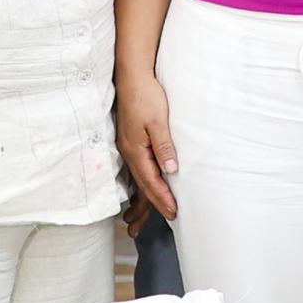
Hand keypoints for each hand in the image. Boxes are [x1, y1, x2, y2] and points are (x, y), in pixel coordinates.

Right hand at [119, 71, 180, 220]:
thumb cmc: (146, 95)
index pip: (151, 182)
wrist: (132, 76)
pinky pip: (135, 170)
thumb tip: (171, 169)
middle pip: (140, 186)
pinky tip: (139, 191)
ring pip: (136, 180)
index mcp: (136, 150)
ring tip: (133, 221)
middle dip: (148, 207)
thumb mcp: (158, 120)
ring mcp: (128, 148)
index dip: (162, 199)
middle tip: (150, 227)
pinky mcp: (130, 142)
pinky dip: (138, 185)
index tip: (174, 213)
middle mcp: (129, 152)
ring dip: (138, 201)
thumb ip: (164, 145)